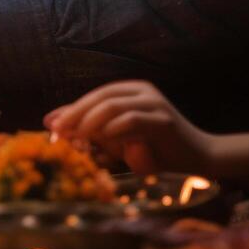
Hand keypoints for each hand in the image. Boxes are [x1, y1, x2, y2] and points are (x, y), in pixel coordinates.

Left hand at [44, 81, 212, 174]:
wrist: (198, 158)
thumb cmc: (154, 149)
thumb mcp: (116, 137)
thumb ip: (88, 127)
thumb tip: (50, 121)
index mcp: (130, 90)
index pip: (95, 95)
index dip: (72, 109)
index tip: (51, 125)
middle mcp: (142, 91)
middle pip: (101, 97)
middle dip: (76, 114)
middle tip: (58, 130)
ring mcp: (154, 103)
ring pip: (114, 105)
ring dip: (91, 122)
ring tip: (76, 137)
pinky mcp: (164, 119)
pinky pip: (132, 120)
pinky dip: (114, 129)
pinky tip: (103, 141)